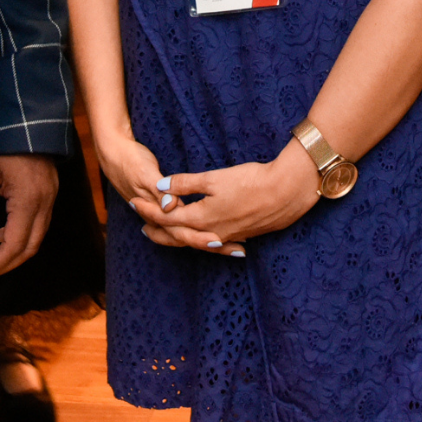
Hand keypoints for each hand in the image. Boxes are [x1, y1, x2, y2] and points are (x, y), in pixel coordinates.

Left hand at [0, 153, 58, 279]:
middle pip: (30, 247)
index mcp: (29, 200)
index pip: (15, 244)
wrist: (26, 119)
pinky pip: (40, 223)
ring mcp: (51, 196)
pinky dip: (23, 234)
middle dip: (7, 263)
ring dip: (15, 250)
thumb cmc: (1, 144)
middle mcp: (45, 202)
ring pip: (37, 236)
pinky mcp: (50, 191)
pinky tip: (3, 231)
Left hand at [129, 140, 319, 255]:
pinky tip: (203, 239)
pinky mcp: (242, 235)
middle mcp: (212, 232)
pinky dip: (199, 241)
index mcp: (202, 217)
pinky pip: (212, 243)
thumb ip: (186, 183)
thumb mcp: (215, 178)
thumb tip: (160, 187)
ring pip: (194, 242)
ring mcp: (228, 236)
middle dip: (158, 231)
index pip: (166, 217)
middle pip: (177, 236)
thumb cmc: (251, 181)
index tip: (133, 202)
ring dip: (177, 238)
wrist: (287, 192)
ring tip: (167, 235)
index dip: (148, 210)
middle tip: (142, 229)